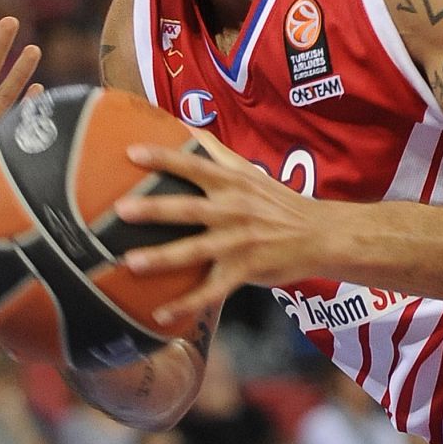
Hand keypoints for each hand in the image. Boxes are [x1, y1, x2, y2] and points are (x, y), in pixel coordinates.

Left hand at [113, 129, 328, 323]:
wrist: (321, 234)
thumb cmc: (281, 203)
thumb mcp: (253, 173)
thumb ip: (219, 154)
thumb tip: (190, 128)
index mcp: (234, 185)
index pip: (195, 166)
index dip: (165, 158)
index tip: (132, 152)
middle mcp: (234, 211)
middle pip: (189, 208)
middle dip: (155, 209)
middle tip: (121, 209)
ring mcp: (239, 243)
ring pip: (195, 251)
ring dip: (163, 257)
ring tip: (131, 262)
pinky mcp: (245, 270)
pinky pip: (211, 291)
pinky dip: (186, 304)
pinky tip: (160, 315)